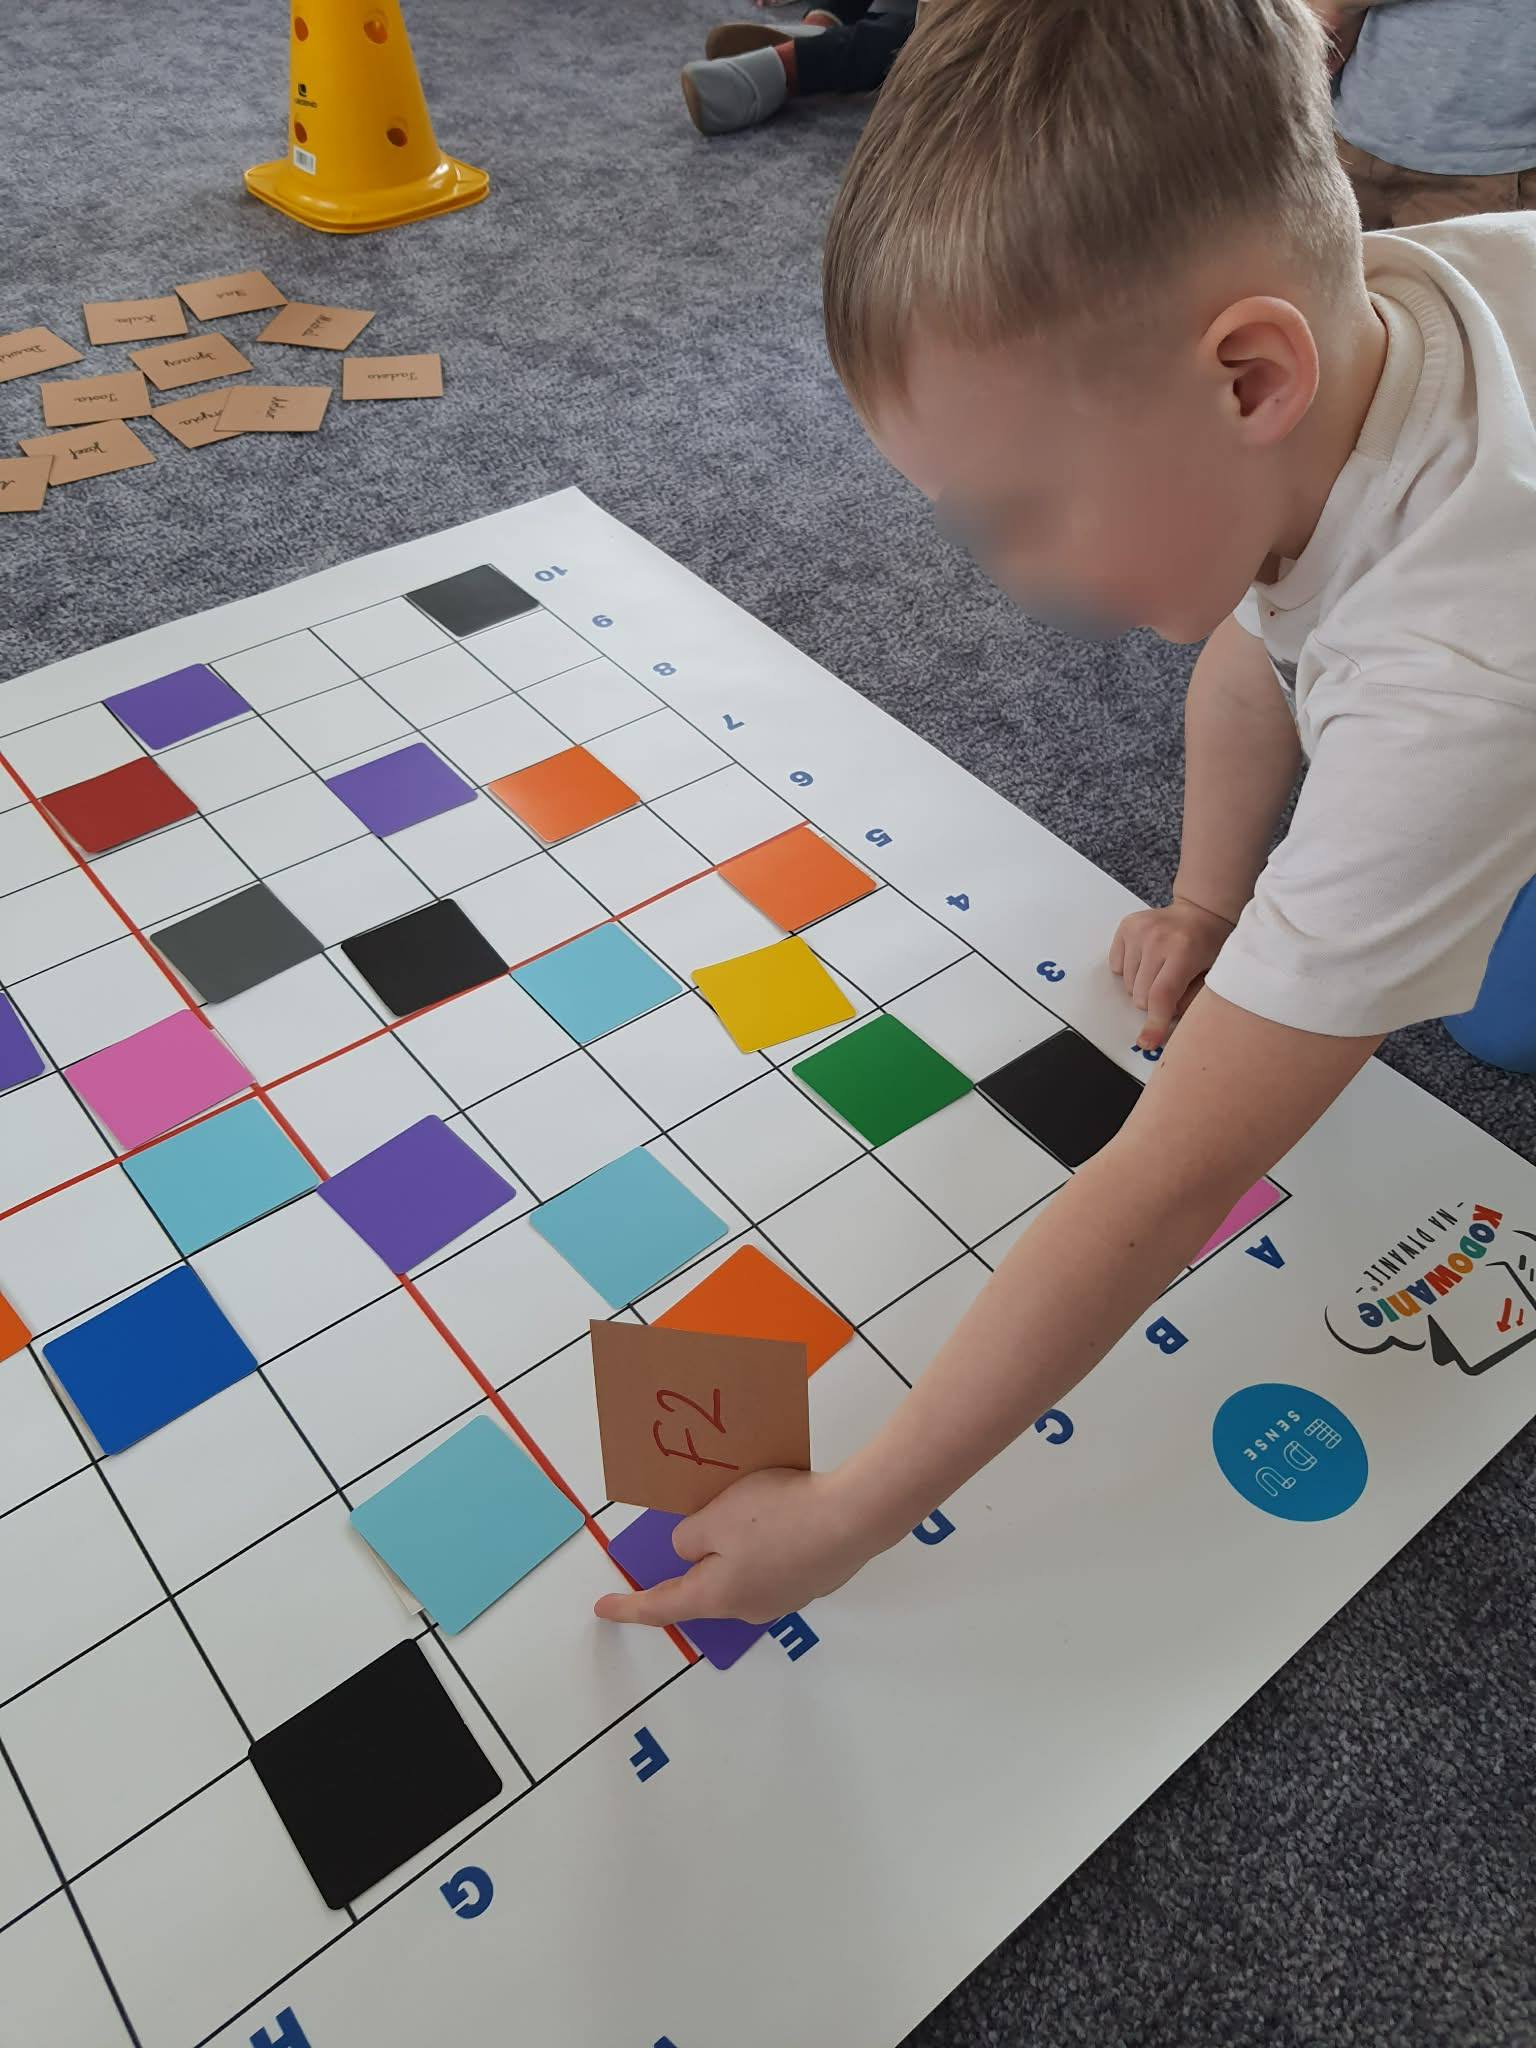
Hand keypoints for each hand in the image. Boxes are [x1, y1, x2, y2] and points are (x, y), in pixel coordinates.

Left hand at [594, 1467, 875, 1629]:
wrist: (854, 1518)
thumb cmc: (776, 1517)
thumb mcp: (714, 1518)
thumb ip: (689, 1537)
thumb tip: (691, 1549)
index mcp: (717, 1595)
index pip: (661, 1607)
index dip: (628, 1607)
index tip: (601, 1609)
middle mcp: (749, 1607)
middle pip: (707, 1587)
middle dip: (697, 1562)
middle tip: (696, 1528)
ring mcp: (786, 1597)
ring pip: (743, 1572)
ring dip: (735, 1548)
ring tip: (744, 1510)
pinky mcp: (813, 1579)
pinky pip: (775, 1562)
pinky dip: (768, 1543)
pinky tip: (781, 1514)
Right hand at [1109, 898, 1233, 1050]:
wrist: (1201, 912)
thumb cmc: (1210, 947)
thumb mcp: (1213, 976)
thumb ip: (1191, 1002)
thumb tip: (1166, 1024)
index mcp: (1183, 951)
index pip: (1161, 996)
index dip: (1154, 1023)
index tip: (1148, 1042)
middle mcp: (1157, 939)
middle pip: (1140, 995)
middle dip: (1153, 1002)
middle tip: (1171, 988)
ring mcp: (1138, 931)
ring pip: (1127, 984)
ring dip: (1142, 986)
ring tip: (1160, 970)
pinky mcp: (1126, 926)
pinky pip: (1116, 967)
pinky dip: (1130, 971)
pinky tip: (1148, 959)